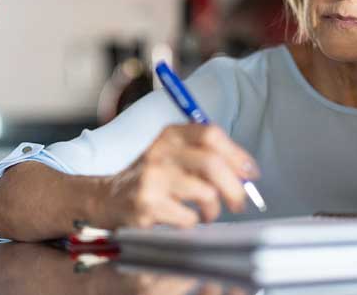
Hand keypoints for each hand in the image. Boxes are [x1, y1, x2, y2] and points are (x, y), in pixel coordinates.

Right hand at [100, 124, 259, 228]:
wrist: (106, 198)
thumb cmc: (151, 179)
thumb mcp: (172, 155)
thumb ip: (206, 157)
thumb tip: (246, 172)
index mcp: (170, 135)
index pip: (211, 134)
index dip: (237, 154)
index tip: (250, 173)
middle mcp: (160, 152)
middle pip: (212, 164)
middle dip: (234, 187)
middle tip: (240, 203)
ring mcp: (152, 179)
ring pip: (204, 192)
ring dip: (213, 209)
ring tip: (208, 214)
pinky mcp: (146, 205)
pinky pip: (187, 217)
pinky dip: (193, 222)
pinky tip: (183, 220)